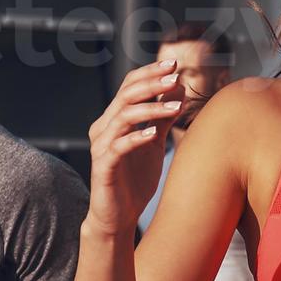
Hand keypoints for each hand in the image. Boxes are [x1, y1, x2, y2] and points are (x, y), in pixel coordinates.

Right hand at [85, 60, 186, 232]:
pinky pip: (118, 147)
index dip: (149, 73)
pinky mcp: (103, 167)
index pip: (128, 86)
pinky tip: (153, 134)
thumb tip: (178, 87)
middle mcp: (103, 128)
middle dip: (152, 84)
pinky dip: (135, 138)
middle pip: (125, 96)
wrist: (118, 216)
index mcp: (113, 119)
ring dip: (150, 109)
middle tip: (175, 77)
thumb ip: (162, 117)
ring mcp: (101, 147)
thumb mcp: (154, 143)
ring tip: (175, 107)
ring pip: (123, 118)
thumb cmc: (135, 179)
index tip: (174, 64)